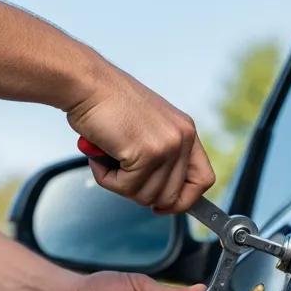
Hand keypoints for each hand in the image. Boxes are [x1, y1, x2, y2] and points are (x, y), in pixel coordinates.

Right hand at [66, 68, 214, 212]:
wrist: (87, 84)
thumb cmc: (106, 104)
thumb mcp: (146, 128)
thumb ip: (159, 157)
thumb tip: (160, 197)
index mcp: (185, 131)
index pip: (203, 180)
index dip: (184, 200)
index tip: (163, 206)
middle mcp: (182, 138)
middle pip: (171, 197)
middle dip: (140, 192)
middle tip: (120, 172)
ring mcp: (167, 146)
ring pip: (146, 196)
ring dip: (119, 184)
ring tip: (107, 156)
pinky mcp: (146, 153)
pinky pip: (126, 188)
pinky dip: (106, 178)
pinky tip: (100, 155)